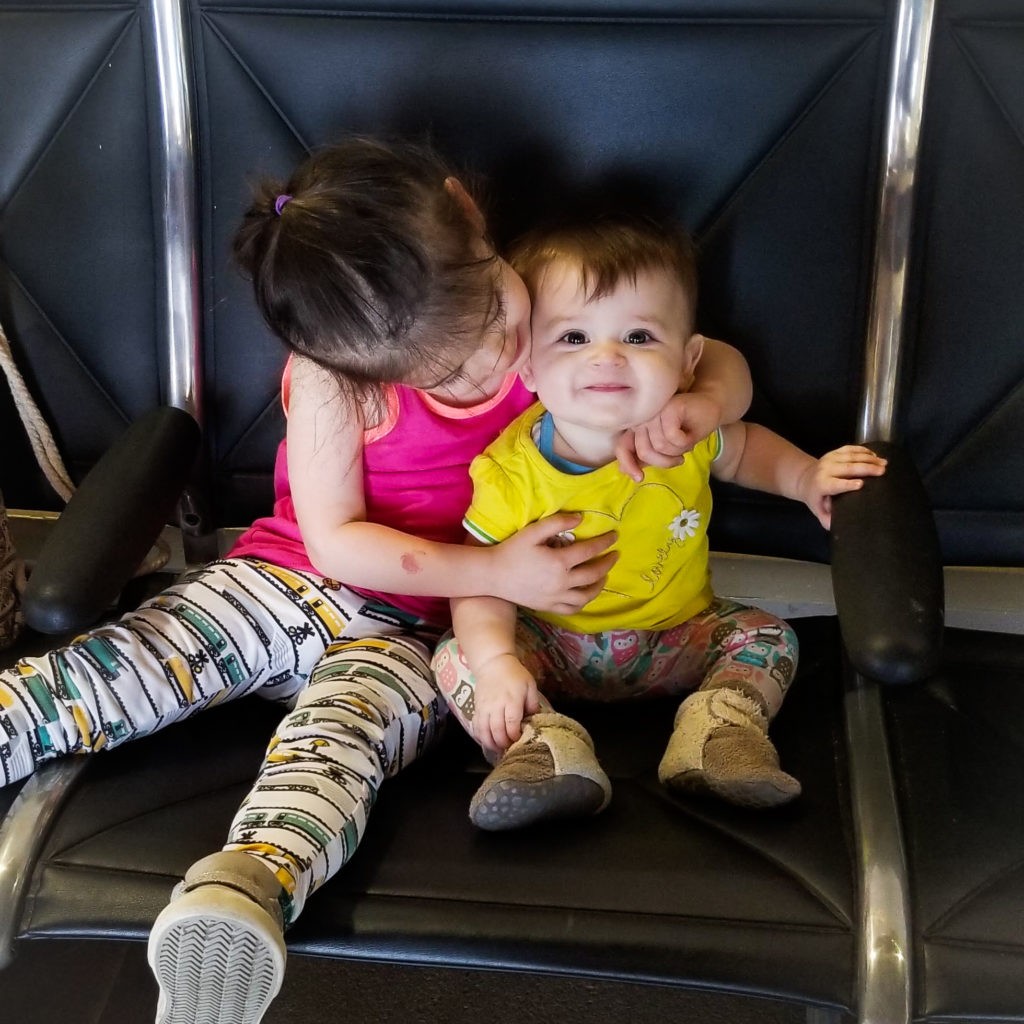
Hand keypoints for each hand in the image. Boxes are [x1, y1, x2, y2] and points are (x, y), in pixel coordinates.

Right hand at [472, 654, 540, 754]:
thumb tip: (534, 719)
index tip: (519, 740)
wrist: (492, 663)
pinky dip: (480, 737)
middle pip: (497, 731)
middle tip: (510, 748)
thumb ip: (533, 703)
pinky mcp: (476, 708)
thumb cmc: (514, 674)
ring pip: (484, 731)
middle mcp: (496, 706)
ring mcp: (484, 708)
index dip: (514, 736)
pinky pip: (476, 726)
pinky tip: (487, 741)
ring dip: (491, 743)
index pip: (511, 724)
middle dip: (504, 743)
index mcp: (512, 700)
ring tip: (498, 749)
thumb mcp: (530, 685)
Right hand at [491, 513, 617, 613]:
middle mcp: (562, 582)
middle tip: (615, 555)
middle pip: (593, 574)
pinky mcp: (548, 607)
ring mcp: (556, 597)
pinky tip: (585, 594)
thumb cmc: (511, 550)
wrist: (492, 575)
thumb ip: (557, 523)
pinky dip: (583, 602)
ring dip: (599, 585)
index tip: (614, 536)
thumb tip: (580, 518)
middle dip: (607, 563)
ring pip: (586, 596)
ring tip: (603, 576)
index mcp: (559, 562)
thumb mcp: (533, 532)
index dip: (605, 542)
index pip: (590, 551)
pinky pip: (572, 609)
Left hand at [615, 391, 721, 481]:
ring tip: (685, 445)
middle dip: (664, 462)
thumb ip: (646, 456)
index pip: (622, 448)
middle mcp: (642, 418)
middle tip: (678, 459)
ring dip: (677, 451)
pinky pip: (671, 436)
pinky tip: (690, 437)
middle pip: (644, 451)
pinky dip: (684, 442)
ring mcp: (654, 411)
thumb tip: (623, 471)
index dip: (628, 464)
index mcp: (637, 428)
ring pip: (659, 445)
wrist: (710, 410)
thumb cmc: (687, 429)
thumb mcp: (665, 448)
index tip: (639, 478)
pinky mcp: (668, 407)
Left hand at [798, 445, 887, 528]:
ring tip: (884, 463)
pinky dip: (863, 450)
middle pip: (848, 468)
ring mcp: (830, 459)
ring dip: (869, 459)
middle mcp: (826, 470)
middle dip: (866, 469)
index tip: (861, 485)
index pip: (836, 484)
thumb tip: (836, 527)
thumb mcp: (818, 510)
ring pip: (851, 456)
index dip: (847, 484)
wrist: (804, 479)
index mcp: (822, 485)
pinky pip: (849, 449)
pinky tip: (875, 455)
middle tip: (882, 471)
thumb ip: (827, 519)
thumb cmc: (815, 498)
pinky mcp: (834, 452)